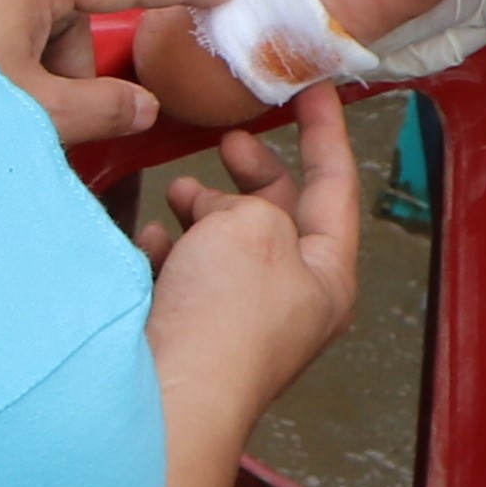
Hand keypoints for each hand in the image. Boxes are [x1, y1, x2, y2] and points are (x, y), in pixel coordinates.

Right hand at [135, 86, 363, 427]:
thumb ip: (251, 200)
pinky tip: (149, 242)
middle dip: (250, 174)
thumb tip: (217, 217)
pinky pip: (184, 276)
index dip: (324, 133)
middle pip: (277, 216)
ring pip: (224, 244)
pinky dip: (167, 252)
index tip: (315, 90)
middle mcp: (288, 302)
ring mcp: (238, 321)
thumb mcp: (255, 226)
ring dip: (200, 211)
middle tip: (227, 139)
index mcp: (326, 278)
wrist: (167, 396)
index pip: (335, 188)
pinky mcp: (192, 332)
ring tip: (178, 194)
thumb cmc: (223, 319)